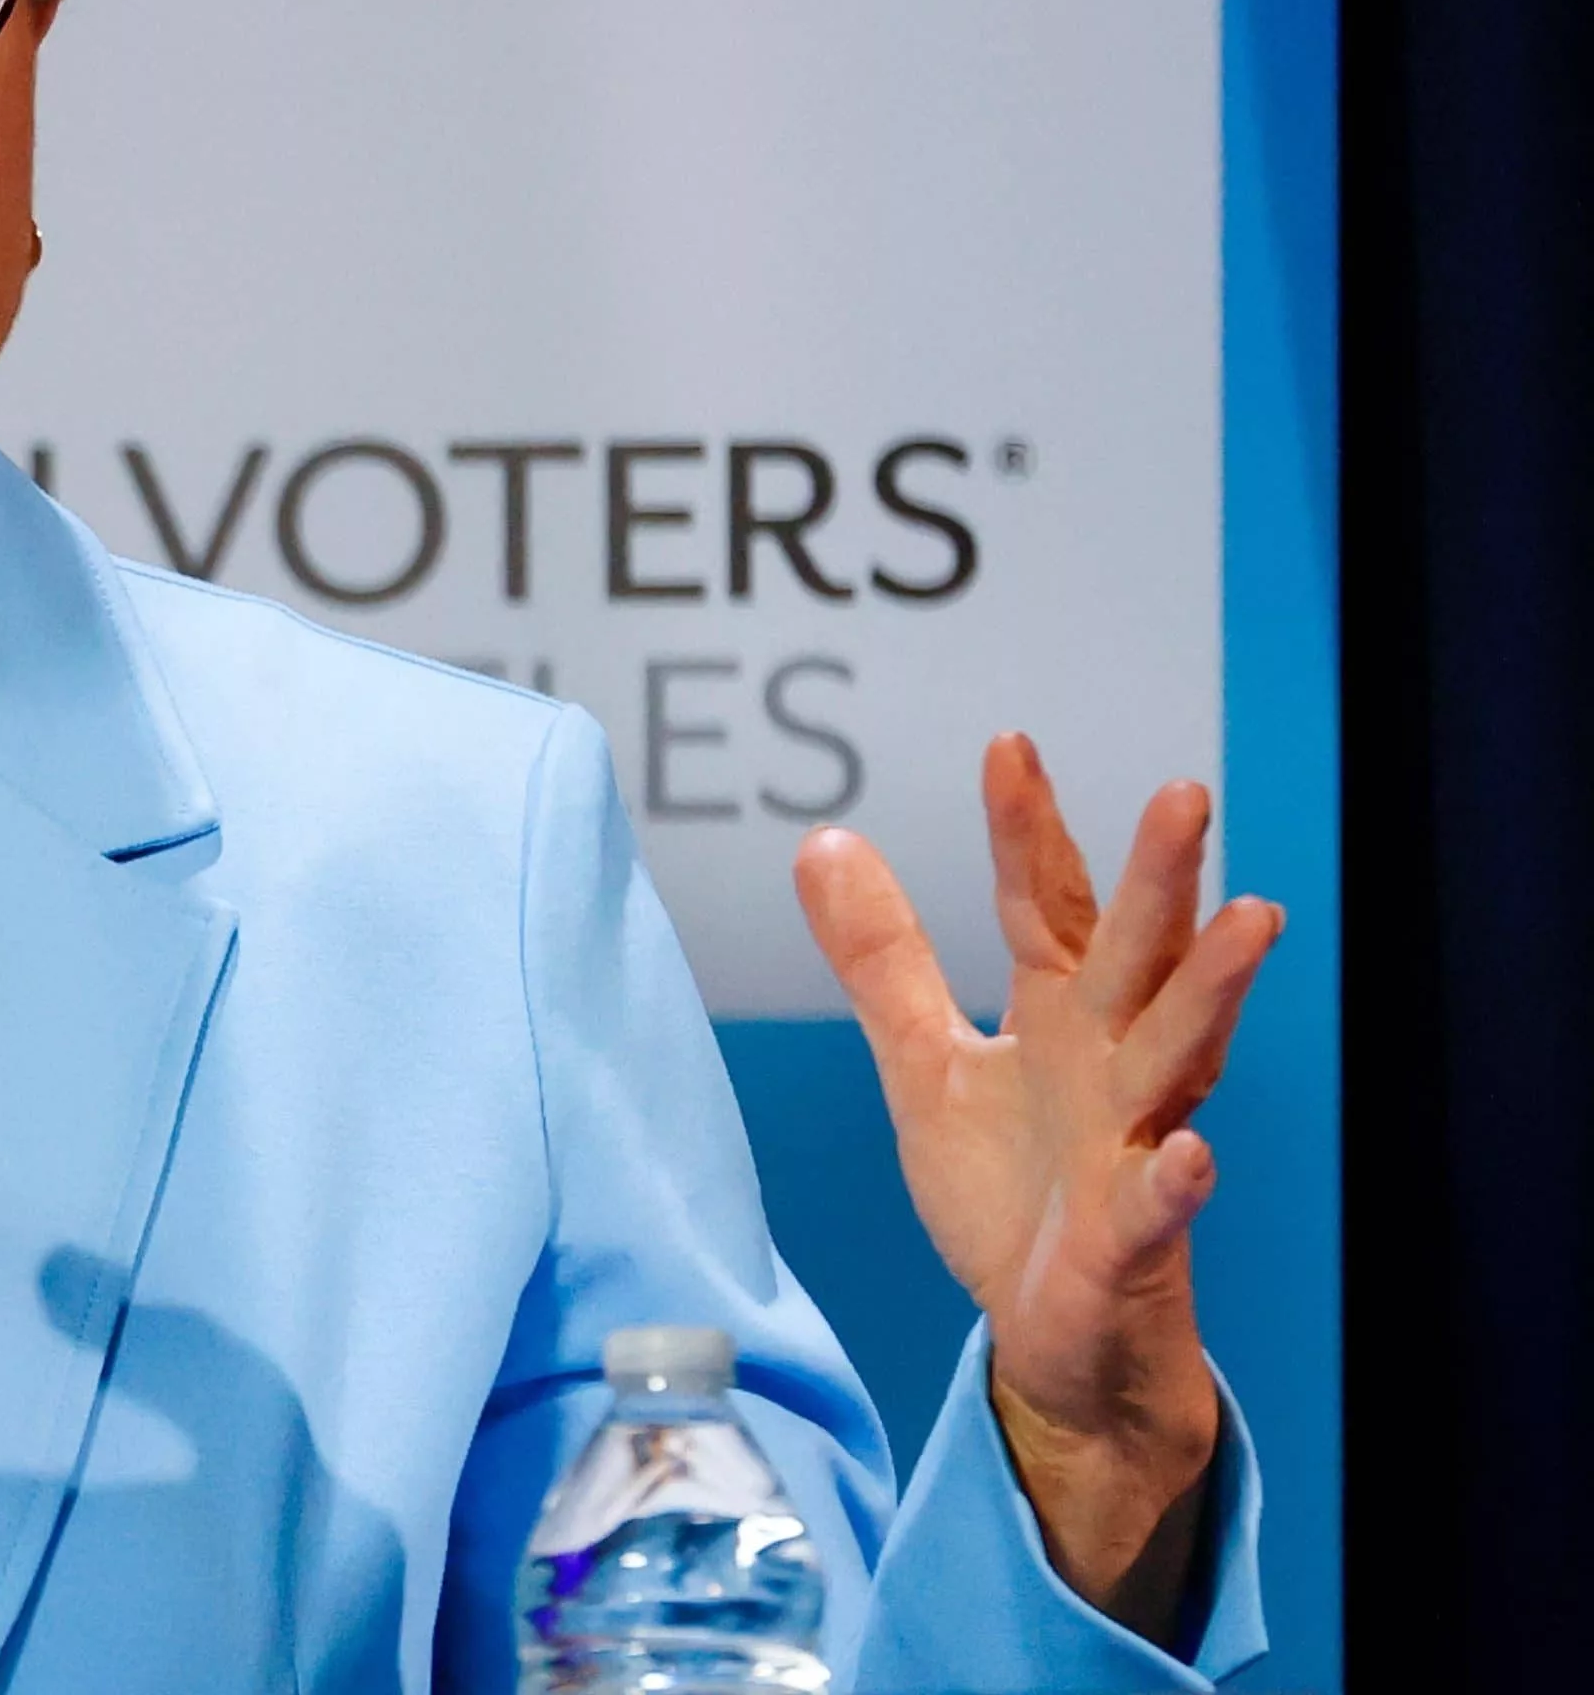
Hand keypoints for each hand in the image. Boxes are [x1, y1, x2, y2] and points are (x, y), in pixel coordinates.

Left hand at [794, 736, 1279, 1607]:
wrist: (1054, 1336)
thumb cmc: (1009, 1188)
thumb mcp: (926, 1062)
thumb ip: (884, 958)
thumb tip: (826, 840)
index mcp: (1059, 1016)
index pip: (1042, 905)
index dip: (1027, 829)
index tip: (1009, 743)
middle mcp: (1109, 1065)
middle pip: (1136, 956)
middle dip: (1160, 879)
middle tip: (1184, 792)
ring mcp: (1130, 1147)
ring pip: (1180, 1056)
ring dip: (1216, 990)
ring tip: (1254, 916)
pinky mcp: (1132, 1240)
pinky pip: (1159, 1204)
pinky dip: (1176, 1179)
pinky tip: (1191, 1152)